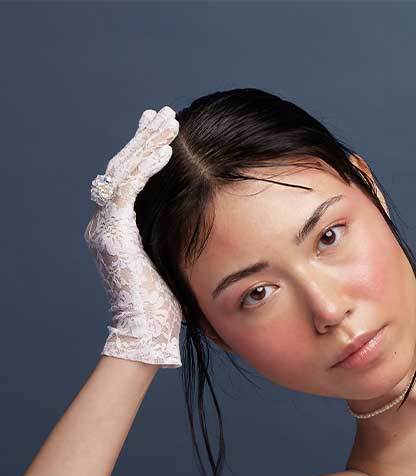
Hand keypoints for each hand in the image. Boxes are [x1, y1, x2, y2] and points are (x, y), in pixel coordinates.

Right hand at [85, 106, 183, 367]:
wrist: (148, 335)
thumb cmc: (172, 308)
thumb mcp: (181, 261)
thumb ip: (187, 237)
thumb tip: (223, 221)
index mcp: (123, 229)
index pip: (133, 180)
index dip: (148, 153)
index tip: (168, 132)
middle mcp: (109, 224)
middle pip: (124, 168)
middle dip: (144, 139)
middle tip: (162, 114)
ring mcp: (107, 227)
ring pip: (123, 171)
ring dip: (145, 144)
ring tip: (164, 121)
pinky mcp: (113, 234)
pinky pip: (126, 189)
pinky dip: (144, 167)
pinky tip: (163, 150)